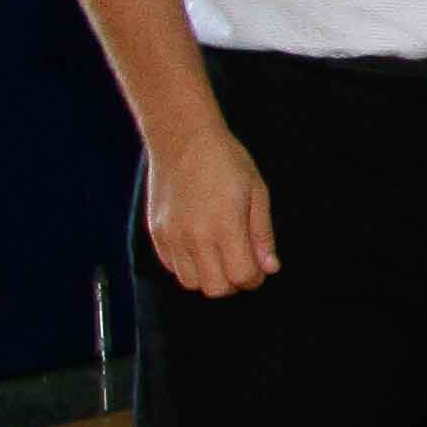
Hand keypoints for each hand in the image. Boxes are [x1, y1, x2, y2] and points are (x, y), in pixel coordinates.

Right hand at [140, 119, 277, 296]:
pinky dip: (188, 266)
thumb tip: (270, 268)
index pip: (241, 277)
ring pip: (191, 283)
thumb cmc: (226, 160)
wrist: (182, 137)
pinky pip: (172, 267)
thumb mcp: (257, 192)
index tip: (258, 266)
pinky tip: (199, 246)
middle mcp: (195, 237)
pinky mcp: (156, 232)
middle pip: (215, 288)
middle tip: (240, 262)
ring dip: (209, 277)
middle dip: (233, 283)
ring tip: (219, 255)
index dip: (254, 278)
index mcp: (225, 226)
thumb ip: (262, 234)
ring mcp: (172, 236)